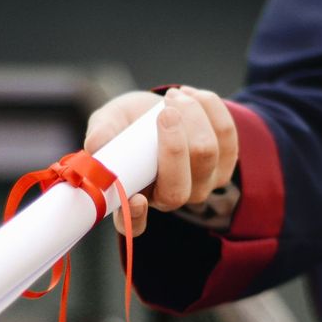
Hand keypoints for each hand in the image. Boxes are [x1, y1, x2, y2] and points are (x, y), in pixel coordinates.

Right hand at [84, 87, 238, 235]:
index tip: (136, 199)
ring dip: (192, 115)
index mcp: (135, 199)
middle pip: (178, 188)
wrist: (159, 109)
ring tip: (172, 97)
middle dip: (174, 145)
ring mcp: (201, 185)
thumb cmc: (128, 124)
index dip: (137, 217)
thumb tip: (95, 145)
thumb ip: (102, 133)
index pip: (134, 225)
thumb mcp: (108, 123)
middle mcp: (169, 199)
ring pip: (206, 154)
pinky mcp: (225, 163)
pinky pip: (226, 135)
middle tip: (164, 112)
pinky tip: (191, 96)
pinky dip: (209, 107)